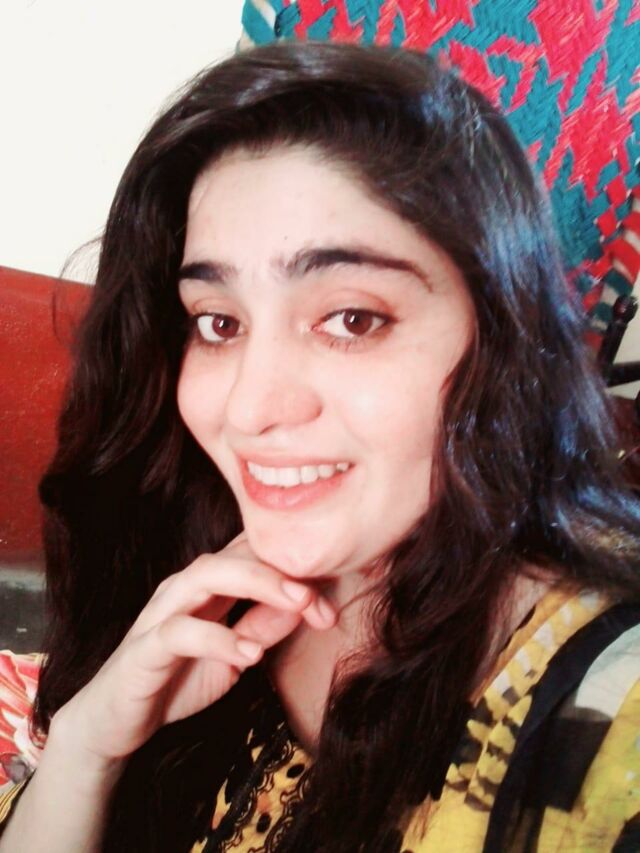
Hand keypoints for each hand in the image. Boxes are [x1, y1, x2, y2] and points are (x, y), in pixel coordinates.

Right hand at [51, 531, 334, 767]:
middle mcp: (186, 587)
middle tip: (319, 594)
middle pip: (235, 554)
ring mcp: (162, 612)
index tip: (332, 593)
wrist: (116, 721)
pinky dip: (217, 638)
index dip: (295, 565)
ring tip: (298, 604)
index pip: (253, 553)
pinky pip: (179, 631)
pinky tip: (249, 654)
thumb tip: (309, 602)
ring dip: (257, 583)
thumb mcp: (236, 654)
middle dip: (282, 568)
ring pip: (206, 575)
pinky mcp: (144, 646)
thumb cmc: (177, 678)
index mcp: (210, 585)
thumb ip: (267, 626)